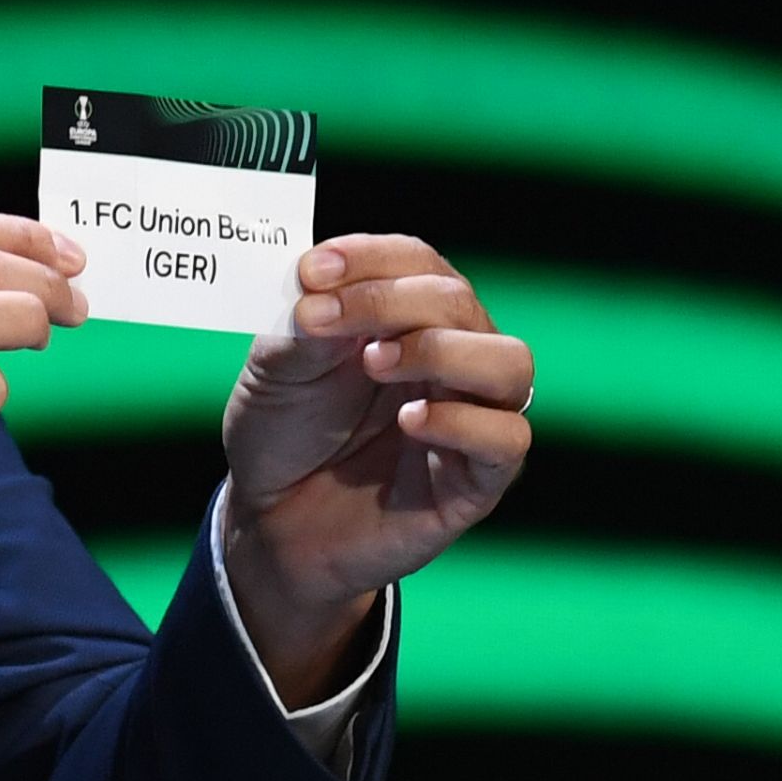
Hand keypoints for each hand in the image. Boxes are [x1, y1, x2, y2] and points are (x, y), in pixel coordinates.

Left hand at [219, 233, 530, 705]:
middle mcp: (450, 358)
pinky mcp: (476, 481)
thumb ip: (302, 324)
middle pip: (460, 301)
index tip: (315, 269)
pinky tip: (410, 421)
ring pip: (510, 363)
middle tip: (327, 321)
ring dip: (441, 351)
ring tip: (376, 366)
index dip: (372, 257)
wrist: (270, 523)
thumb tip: (322, 287)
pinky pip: (507, 439)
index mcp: (405, 317)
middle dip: (391, 300)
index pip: (418, 261)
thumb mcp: (275, 368)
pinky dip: (462, 421)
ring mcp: (470, 417)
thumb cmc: (283, 433)